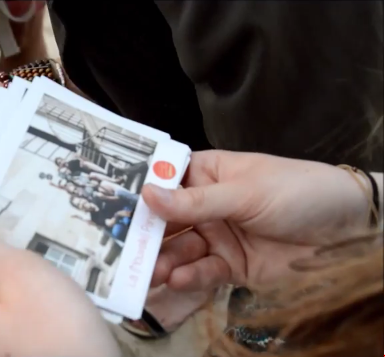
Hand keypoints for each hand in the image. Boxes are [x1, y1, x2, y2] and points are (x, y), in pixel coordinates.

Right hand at [143, 150, 371, 290]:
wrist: (348, 231)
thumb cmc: (300, 192)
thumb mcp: (246, 192)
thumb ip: (196, 201)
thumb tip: (148, 195)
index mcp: (208, 175)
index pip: (166, 182)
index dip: (142, 194)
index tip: (115, 208)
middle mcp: (207, 206)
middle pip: (167, 221)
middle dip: (147, 235)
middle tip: (127, 248)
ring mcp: (217, 237)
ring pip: (180, 250)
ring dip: (163, 260)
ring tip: (150, 270)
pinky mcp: (230, 266)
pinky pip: (202, 272)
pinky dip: (188, 277)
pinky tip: (177, 279)